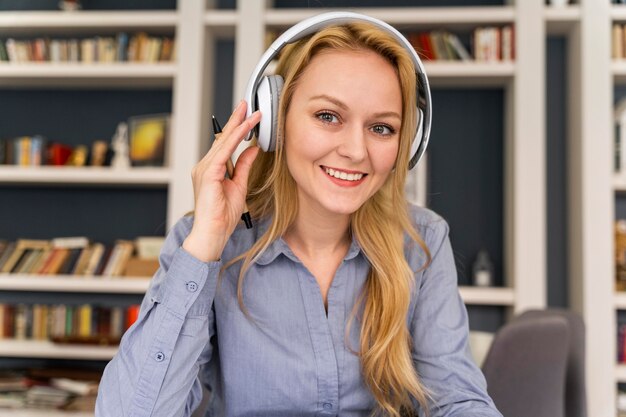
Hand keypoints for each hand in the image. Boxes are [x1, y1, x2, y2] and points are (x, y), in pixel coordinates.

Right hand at [183, 101, 260, 261]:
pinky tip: (245, 129)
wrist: (212, 233)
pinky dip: (235, 139)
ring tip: (251, 112)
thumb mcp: (240, 186)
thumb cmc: (223, 216)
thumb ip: (244, 166)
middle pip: (222, 138)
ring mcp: (204, 169)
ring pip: (223, 142)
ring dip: (238, 126)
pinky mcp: (208, 174)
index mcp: (211, 170)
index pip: (224, 144)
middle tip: (247, 104)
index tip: (246, 115)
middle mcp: (204, 166)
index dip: (236, 128)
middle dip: (236, 120)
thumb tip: (253, 149)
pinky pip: (223, 151)